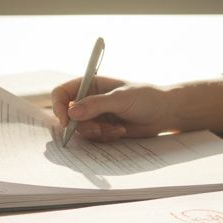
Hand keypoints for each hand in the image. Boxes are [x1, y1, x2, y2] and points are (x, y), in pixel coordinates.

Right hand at [50, 76, 173, 142]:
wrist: (164, 113)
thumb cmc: (145, 98)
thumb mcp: (121, 98)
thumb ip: (95, 105)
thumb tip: (71, 113)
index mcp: (90, 84)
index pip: (62, 93)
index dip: (58, 106)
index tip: (66, 121)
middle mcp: (89, 99)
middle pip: (68, 115)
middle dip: (81, 125)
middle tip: (99, 129)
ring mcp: (95, 115)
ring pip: (80, 129)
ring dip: (96, 132)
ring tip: (116, 128)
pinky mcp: (102, 129)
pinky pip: (93, 138)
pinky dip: (105, 137)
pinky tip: (121, 131)